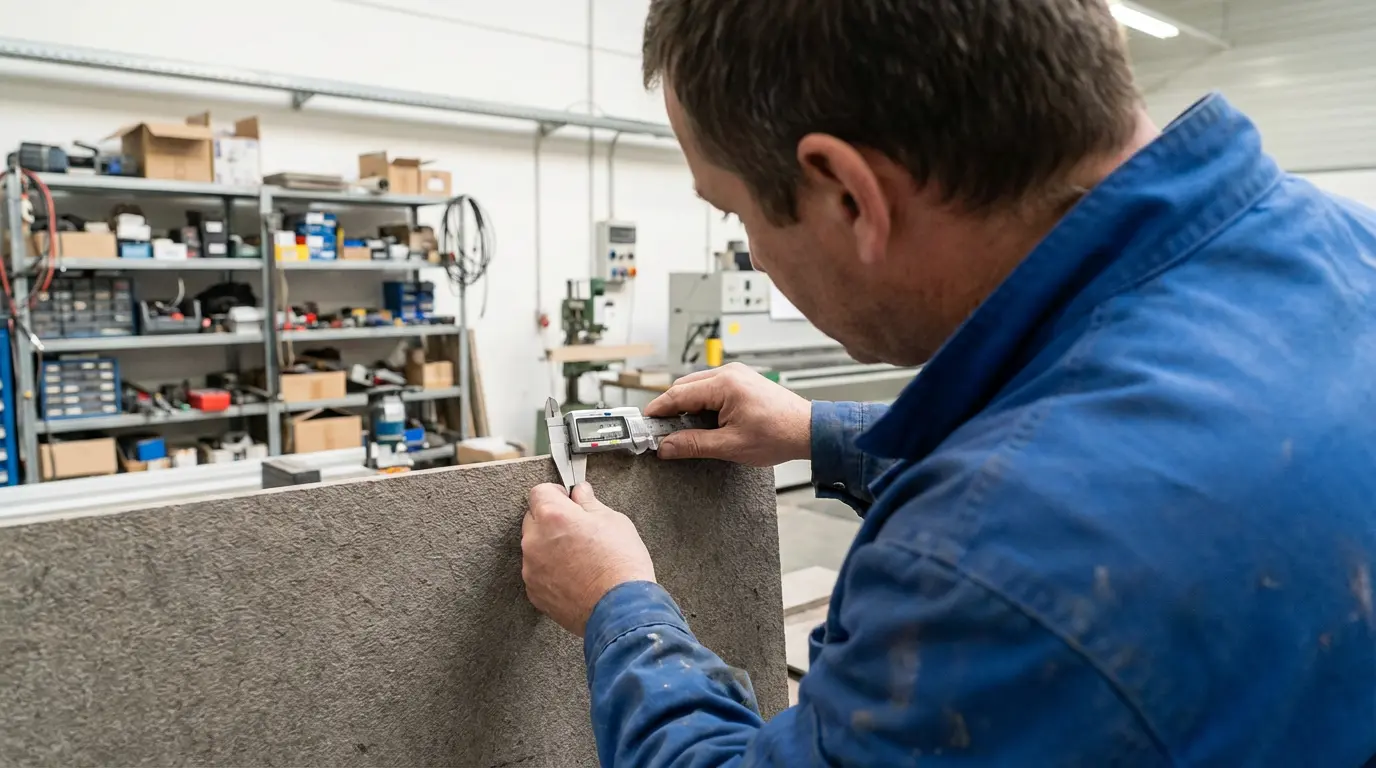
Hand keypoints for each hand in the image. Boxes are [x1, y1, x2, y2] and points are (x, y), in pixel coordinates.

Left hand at [522, 483, 655, 636]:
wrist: (621, 609)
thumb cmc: (621, 565)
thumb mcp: (614, 521)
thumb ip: (590, 503)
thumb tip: (581, 493)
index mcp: (553, 516)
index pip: (540, 491)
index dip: (556, 493)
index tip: (568, 500)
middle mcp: (535, 541)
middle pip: (534, 519)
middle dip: (552, 520)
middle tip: (578, 530)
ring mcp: (532, 569)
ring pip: (535, 548)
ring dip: (550, 547)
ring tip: (580, 558)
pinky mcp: (535, 593)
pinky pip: (538, 573)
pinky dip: (551, 571)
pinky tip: (575, 576)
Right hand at [644, 362, 811, 466]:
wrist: (809, 430)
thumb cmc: (778, 435)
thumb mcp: (730, 446)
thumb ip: (693, 445)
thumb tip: (666, 447)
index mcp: (724, 384)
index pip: (678, 394)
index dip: (658, 410)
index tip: (645, 425)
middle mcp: (729, 373)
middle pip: (684, 387)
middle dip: (671, 410)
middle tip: (662, 433)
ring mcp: (737, 375)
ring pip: (697, 387)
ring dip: (687, 407)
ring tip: (682, 431)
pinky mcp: (742, 381)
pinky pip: (712, 388)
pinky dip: (702, 403)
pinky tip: (702, 422)